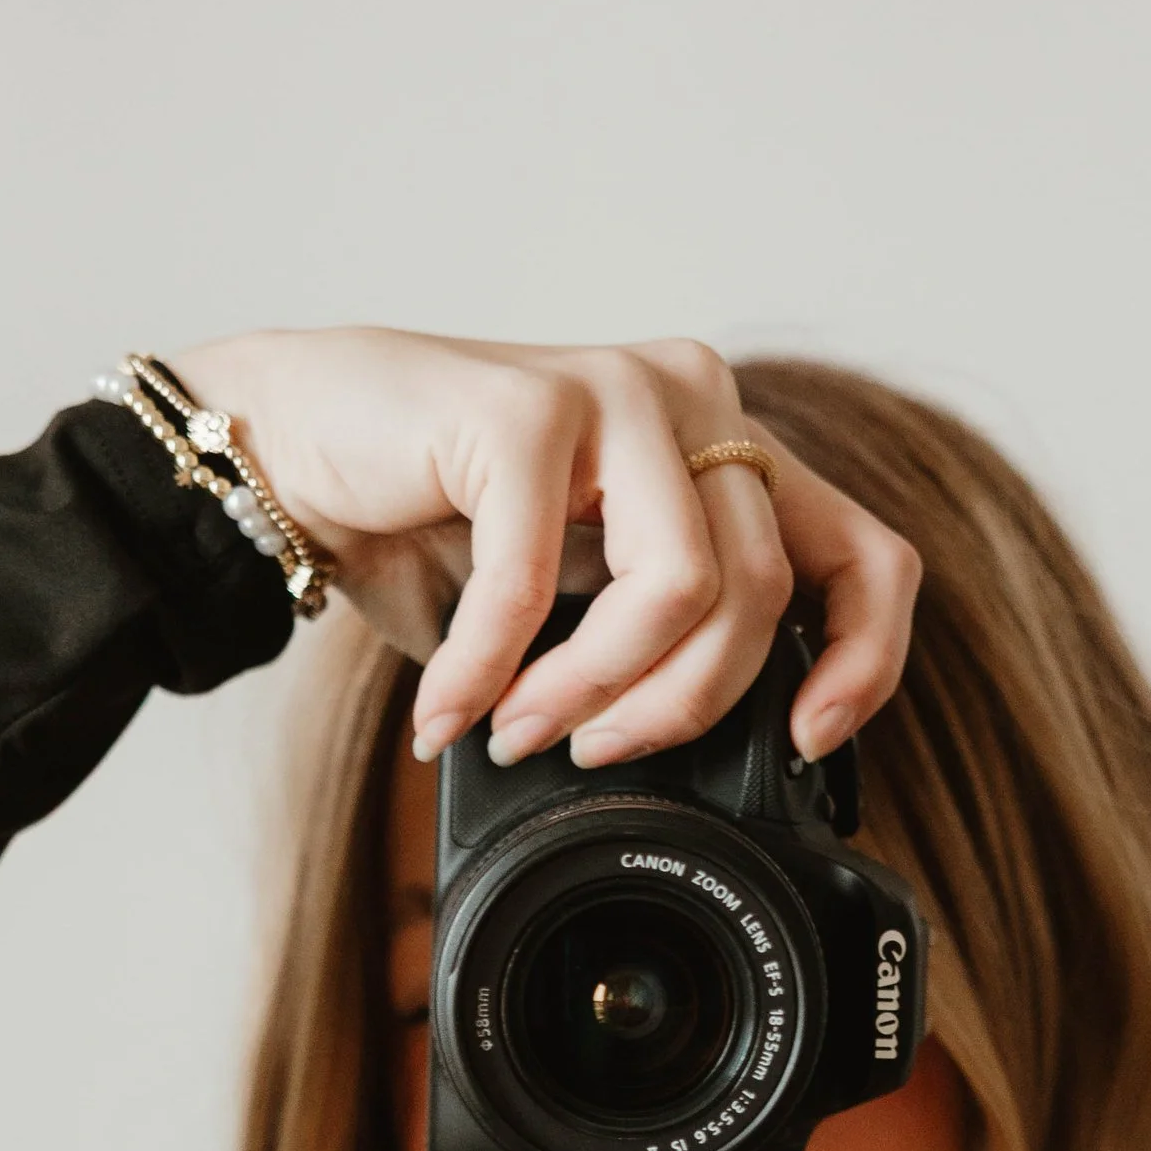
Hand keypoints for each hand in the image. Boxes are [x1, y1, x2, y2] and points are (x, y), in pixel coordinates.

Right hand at [163, 328, 919, 767]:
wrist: (285, 442)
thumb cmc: (425, 523)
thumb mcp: (572, 600)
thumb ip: (647, 644)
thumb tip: (699, 759)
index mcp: (723, 447)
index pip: (864, 553)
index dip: (863, 662)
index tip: (806, 744)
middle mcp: (694, 400)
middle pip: (763, 595)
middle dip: (674, 708)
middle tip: (587, 750)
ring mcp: (618, 391)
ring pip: (682, 588)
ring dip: (591, 691)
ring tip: (515, 730)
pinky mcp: (529, 407)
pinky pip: (539, 584)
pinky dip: (486, 672)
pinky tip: (446, 710)